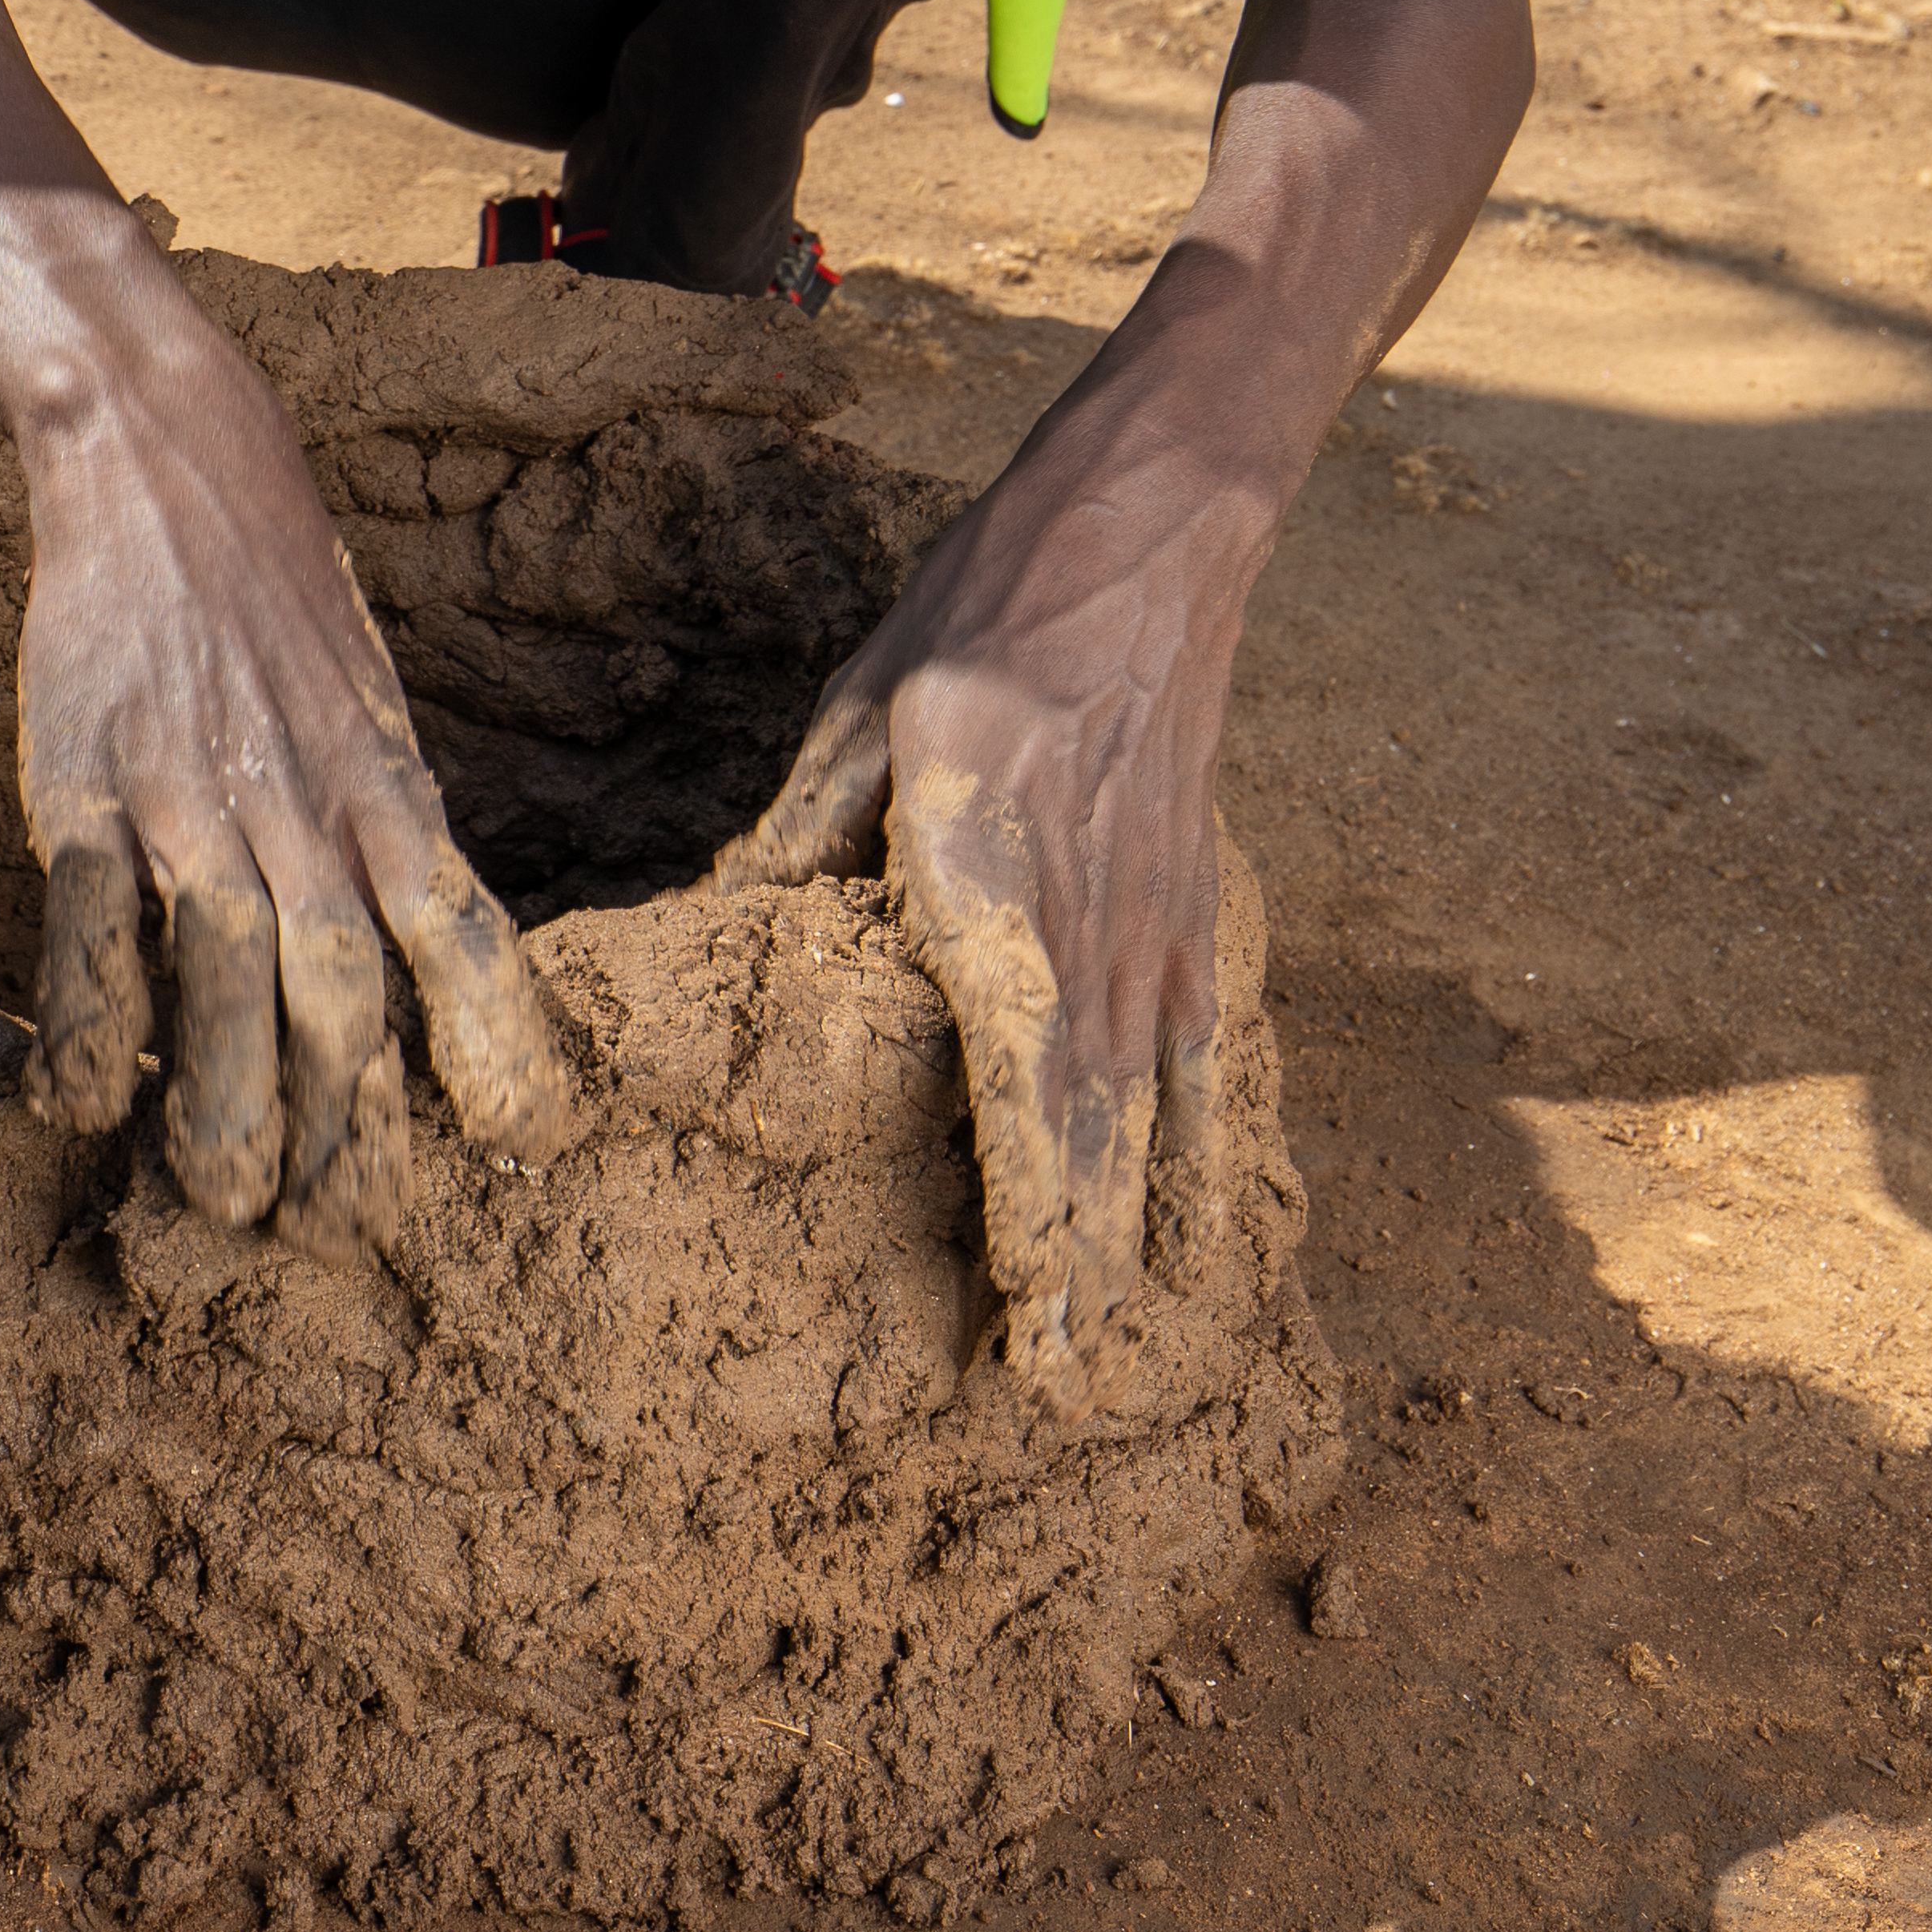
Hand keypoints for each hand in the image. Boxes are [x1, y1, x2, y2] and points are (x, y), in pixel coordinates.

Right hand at [0, 197, 572, 1244]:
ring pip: (225, 983)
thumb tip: (415, 958)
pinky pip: (90, 930)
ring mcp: (190, 796)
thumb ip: (385, 826)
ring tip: (223, 1203)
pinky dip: (88, 1028)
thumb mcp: (368, 701)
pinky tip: (77, 1100)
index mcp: (389, 785)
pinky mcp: (84, 782)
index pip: (467, 938)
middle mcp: (304, 805)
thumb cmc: (279, 596)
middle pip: (344, 998)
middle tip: (326, 1229)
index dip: (500, 1048)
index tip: (522, 1143)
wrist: (164, 454)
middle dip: (344, 1131)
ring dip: (225, 1111)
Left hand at [729, 481, 1240, 1396]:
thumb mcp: (862, 707)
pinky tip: (1208, 1240)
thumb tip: (720, 936)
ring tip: (1116, 1355)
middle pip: (1088, 1126)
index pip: (1014, 1073)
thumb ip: (802, 836)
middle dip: (1072, 1266)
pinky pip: (1208, 1056)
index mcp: (989, 873)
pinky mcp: (1191, 910)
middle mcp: (1087, 922)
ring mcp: (1154, 924)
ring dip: (1133, 1237)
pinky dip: (1210, 1154)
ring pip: (1151, 1113)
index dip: (1020, 1204)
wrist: (1144, 539)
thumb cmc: (984, 613)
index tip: (1016, 1313)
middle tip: (1053, 1392)